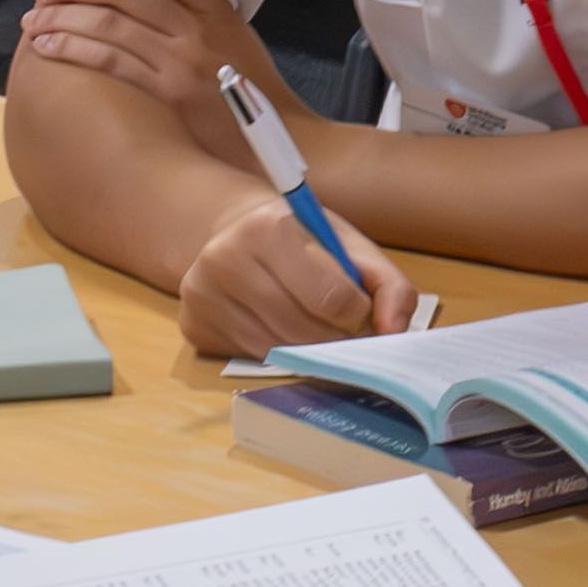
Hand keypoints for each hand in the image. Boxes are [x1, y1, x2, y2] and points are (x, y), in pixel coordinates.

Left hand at [14, 0, 277, 113]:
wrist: (287, 144)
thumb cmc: (258, 96)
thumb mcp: (236, 42)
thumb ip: (198, 17)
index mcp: (218, 9)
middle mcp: (200, 28)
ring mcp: (185, 60)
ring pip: (109, 22)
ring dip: (62, 16)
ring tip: (34, 20)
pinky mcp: (171, 93)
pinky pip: (110, 60)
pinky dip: (72, 49)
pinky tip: (48, 47)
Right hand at [170, 186, 392, 362]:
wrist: (235, 232)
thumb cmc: (301, 240)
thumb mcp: (348, 246)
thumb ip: (388, 284)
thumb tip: (394, 331)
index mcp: (268, 227)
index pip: (332, 299)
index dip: (357, 313)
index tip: (357, 307)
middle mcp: (225, 258)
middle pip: (303, 331)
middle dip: (335, 338)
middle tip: (341, 327)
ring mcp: (202, 294)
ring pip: (278, 350)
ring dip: (309, 350)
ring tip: (314, 326)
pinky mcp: (193, 324)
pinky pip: (252, 358)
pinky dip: (278, 353)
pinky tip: (279, 328)